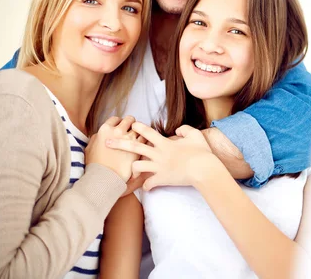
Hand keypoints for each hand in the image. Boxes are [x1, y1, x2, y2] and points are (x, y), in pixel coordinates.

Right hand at [86, 116, 139, 181]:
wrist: (105, 178)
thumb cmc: (95, 166)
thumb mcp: (89, 149)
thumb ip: (95, 138)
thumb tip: (99, 135)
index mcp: (105, 129)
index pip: (115, 119)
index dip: (118, 123)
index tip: (120, 128)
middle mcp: (117, 131)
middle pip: (129, 119)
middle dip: (131, 124)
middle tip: (131, 131)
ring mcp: (129, 138)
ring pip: (139, 127)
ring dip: (139, 132)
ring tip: (137, 138)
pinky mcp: (138, 147)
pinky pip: (145, 138)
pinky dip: (145, 140)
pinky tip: (142, 145)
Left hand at [106, 122, 221, 190]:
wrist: (203, 169)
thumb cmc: (201, 152)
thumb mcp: (195, 135)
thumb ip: (185, 130)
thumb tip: (177, 130)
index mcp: (165, 143)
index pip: (148, 132)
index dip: (139, 127)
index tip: (130, 124)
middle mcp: (158, 154)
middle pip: (135, 147)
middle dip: (119, 143)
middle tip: (107, 142)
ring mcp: (159, 167)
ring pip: (137, 166)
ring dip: (132, 168)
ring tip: (129, 171)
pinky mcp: (162, 179)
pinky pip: (148, 184)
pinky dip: (147, 186)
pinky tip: (146, 187)